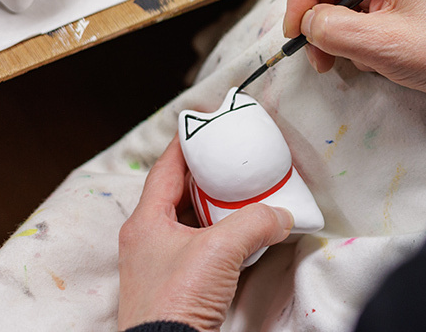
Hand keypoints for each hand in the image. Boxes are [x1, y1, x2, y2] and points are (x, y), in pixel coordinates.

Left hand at [117, 138, 293, 330]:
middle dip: (205, 177)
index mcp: (145, 221)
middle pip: (176, 193)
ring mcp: (157, 265)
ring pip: (186, 222)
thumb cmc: (177, 300)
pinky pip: (195, 248)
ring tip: (240, 197)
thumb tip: (280, 215)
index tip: (201, 126)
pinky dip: (216, 237)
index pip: (165, 168)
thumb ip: (255, 222)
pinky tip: (238, 238)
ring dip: (212, 209)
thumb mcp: (222, 249)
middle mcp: (146, 240)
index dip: (184, 143)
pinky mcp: (172, 287)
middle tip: (229, 162)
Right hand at [283, 0, 425, 93]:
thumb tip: (306, 23)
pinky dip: (350, 35)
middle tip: (316, 55)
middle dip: (315, 17)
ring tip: (338, 61)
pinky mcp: (393, 0)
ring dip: (331, 31)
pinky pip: (356, 11)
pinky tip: (364, 56)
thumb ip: (332, 29)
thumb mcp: (379, 42)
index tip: (298, 28)